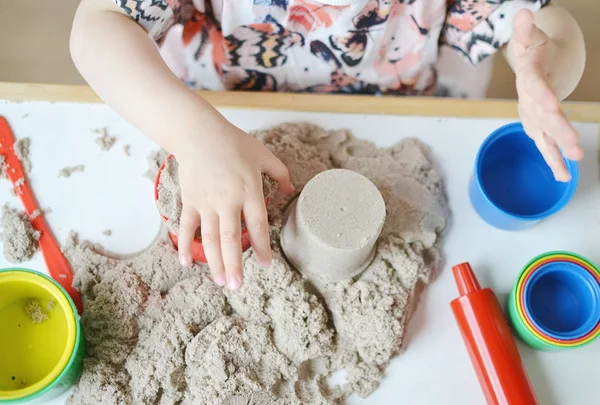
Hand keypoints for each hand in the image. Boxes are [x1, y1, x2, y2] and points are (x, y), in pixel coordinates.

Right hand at [174, 117, 293, 289]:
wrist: (199, 132)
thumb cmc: (233, 142)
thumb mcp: (263, 154)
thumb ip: (280, 173)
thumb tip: (292, 191)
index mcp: (249, 190)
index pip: (257, 224)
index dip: (262, 247)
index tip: (265, 264)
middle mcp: (227, 200)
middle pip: (232, 238)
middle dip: (235, 264)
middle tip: (237, 286)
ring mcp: (206, 202)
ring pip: (210, 238)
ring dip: (214, 261)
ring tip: (219, 282)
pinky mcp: (190, 200)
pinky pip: (187, 226)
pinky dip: (184, 244)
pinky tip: (185, 263)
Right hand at [511, 9, 582, 180]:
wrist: (530, 66)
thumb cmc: (533, 51)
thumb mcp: (530, 37)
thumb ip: (525, 28)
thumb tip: (523, 11)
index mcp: (528, 77)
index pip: (534, 86)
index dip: (542, 95)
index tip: (553, 104)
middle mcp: (528, 101)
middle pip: (543, 117)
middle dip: (558, 132)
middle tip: (574, 146)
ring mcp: (532, 116)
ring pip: (544, 135)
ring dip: (557, 152)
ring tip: (572, 164)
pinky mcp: (538, 127)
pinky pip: (546, 145)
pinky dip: (554, 161)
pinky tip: (564, 176)